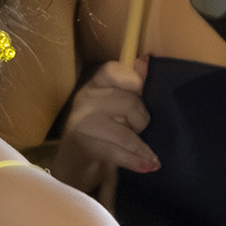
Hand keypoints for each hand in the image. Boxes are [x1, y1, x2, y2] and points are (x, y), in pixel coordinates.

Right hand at [58, 59, 156, 177]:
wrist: (74, 160)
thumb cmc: (101, 127)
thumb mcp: (115, 101)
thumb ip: (131, 82)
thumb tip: (146, 60)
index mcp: (94, 83)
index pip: (114, 70)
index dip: (134, 82)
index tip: (140, 95)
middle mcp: (85, 99)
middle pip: (128, 103)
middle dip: (141, 120)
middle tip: (139, 129)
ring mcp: (81, 123)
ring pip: (124, 132)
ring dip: (140, 146)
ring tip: (150, 157)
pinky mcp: (84, 145)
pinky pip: (117, 151)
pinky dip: (135, 160)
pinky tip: (149, 166)